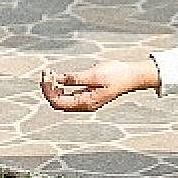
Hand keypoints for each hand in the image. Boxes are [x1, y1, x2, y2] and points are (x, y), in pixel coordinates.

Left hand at [40, 60, 159, 111]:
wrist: (131, 76)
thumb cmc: (115, 74)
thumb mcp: (94, 74)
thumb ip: (76, 78)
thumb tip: (59, 79)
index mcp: (86, 102)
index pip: (58, 102)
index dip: (48, 91)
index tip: (47, 76)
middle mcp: (84, 104)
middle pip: (58, 102)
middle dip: (49, 89)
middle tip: (46, 73)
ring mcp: (86, 100)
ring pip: (63, 99)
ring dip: (54, 88)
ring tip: (49, 74)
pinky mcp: (88, 94)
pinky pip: (69, 94)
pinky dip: (61, 86)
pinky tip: (58, 77)